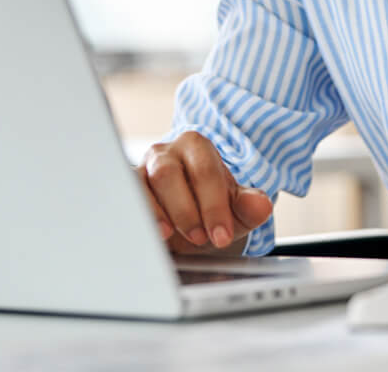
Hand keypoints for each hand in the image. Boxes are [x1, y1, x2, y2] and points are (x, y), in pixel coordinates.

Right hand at [136, 131, 273, 254]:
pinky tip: (150, 232)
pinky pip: (126, 195)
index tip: (221, 235)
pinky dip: (137, 214)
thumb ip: (250, 206)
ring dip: (158, 212)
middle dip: (186, 210)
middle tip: (199, 238)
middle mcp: (167, 153)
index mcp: (198, 148)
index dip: (214, 205)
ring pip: (144, 182)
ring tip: (171, 236)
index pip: (205, 171)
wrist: (187, 221)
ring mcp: (143, 168)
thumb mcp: (234, 211)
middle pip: (169, 173)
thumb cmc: (210, 209)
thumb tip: (262, 204)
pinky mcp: (127, 185)